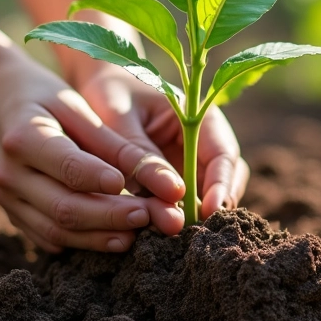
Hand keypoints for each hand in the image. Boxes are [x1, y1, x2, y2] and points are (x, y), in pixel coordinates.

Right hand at [0, 48, 185, 252]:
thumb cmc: (40, 94)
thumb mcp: (76, 105)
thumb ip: (115, 144)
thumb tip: (160, 178)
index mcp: (23, 136)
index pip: (68, 168)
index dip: (103, 182)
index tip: (138, 188)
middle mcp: (8, 173)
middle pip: (63, 208)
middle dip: (110, 217)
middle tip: (148, 216)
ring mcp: (4, 197)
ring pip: (54, 231)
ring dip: (98, 238)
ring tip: (136, 233)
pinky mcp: (10, 211)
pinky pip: (45, 237)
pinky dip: (79, 242)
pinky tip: (109, 237)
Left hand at [78, 66, 249, 218]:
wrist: (96, 84)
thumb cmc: (108, 91)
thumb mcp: (119, 117)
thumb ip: (141, 155)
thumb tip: (174, 197)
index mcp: (199, 116)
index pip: (224, 154)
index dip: (222, 185)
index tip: (210, 211)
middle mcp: (202, 141)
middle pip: (224, 180)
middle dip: (212, 207)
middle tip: (191, 233)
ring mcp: (189, 160)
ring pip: (206, 195)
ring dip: (192, 215)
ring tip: (172, 236)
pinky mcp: (171, 178)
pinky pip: (180, 202)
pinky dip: (173, 215)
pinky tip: (156, 230)